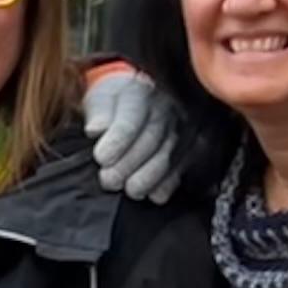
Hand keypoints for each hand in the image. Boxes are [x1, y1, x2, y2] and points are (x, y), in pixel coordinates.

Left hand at [85, 65, 183, 203]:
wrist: (136, 105)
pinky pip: (182, 170)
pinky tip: (151, 193)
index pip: (131, 119)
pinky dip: (165, 185)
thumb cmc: (113, 106)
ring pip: (168, 157)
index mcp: (140, 94)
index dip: (117, 141)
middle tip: (108, 180)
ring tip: (130, 190)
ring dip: (147, 178)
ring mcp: (183, 129)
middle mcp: (167, 109)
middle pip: (150, 141)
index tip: (101, 158)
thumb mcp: (99, 101)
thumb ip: (98, 113)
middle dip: (128, 165)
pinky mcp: (192, 150)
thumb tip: (96, 129)